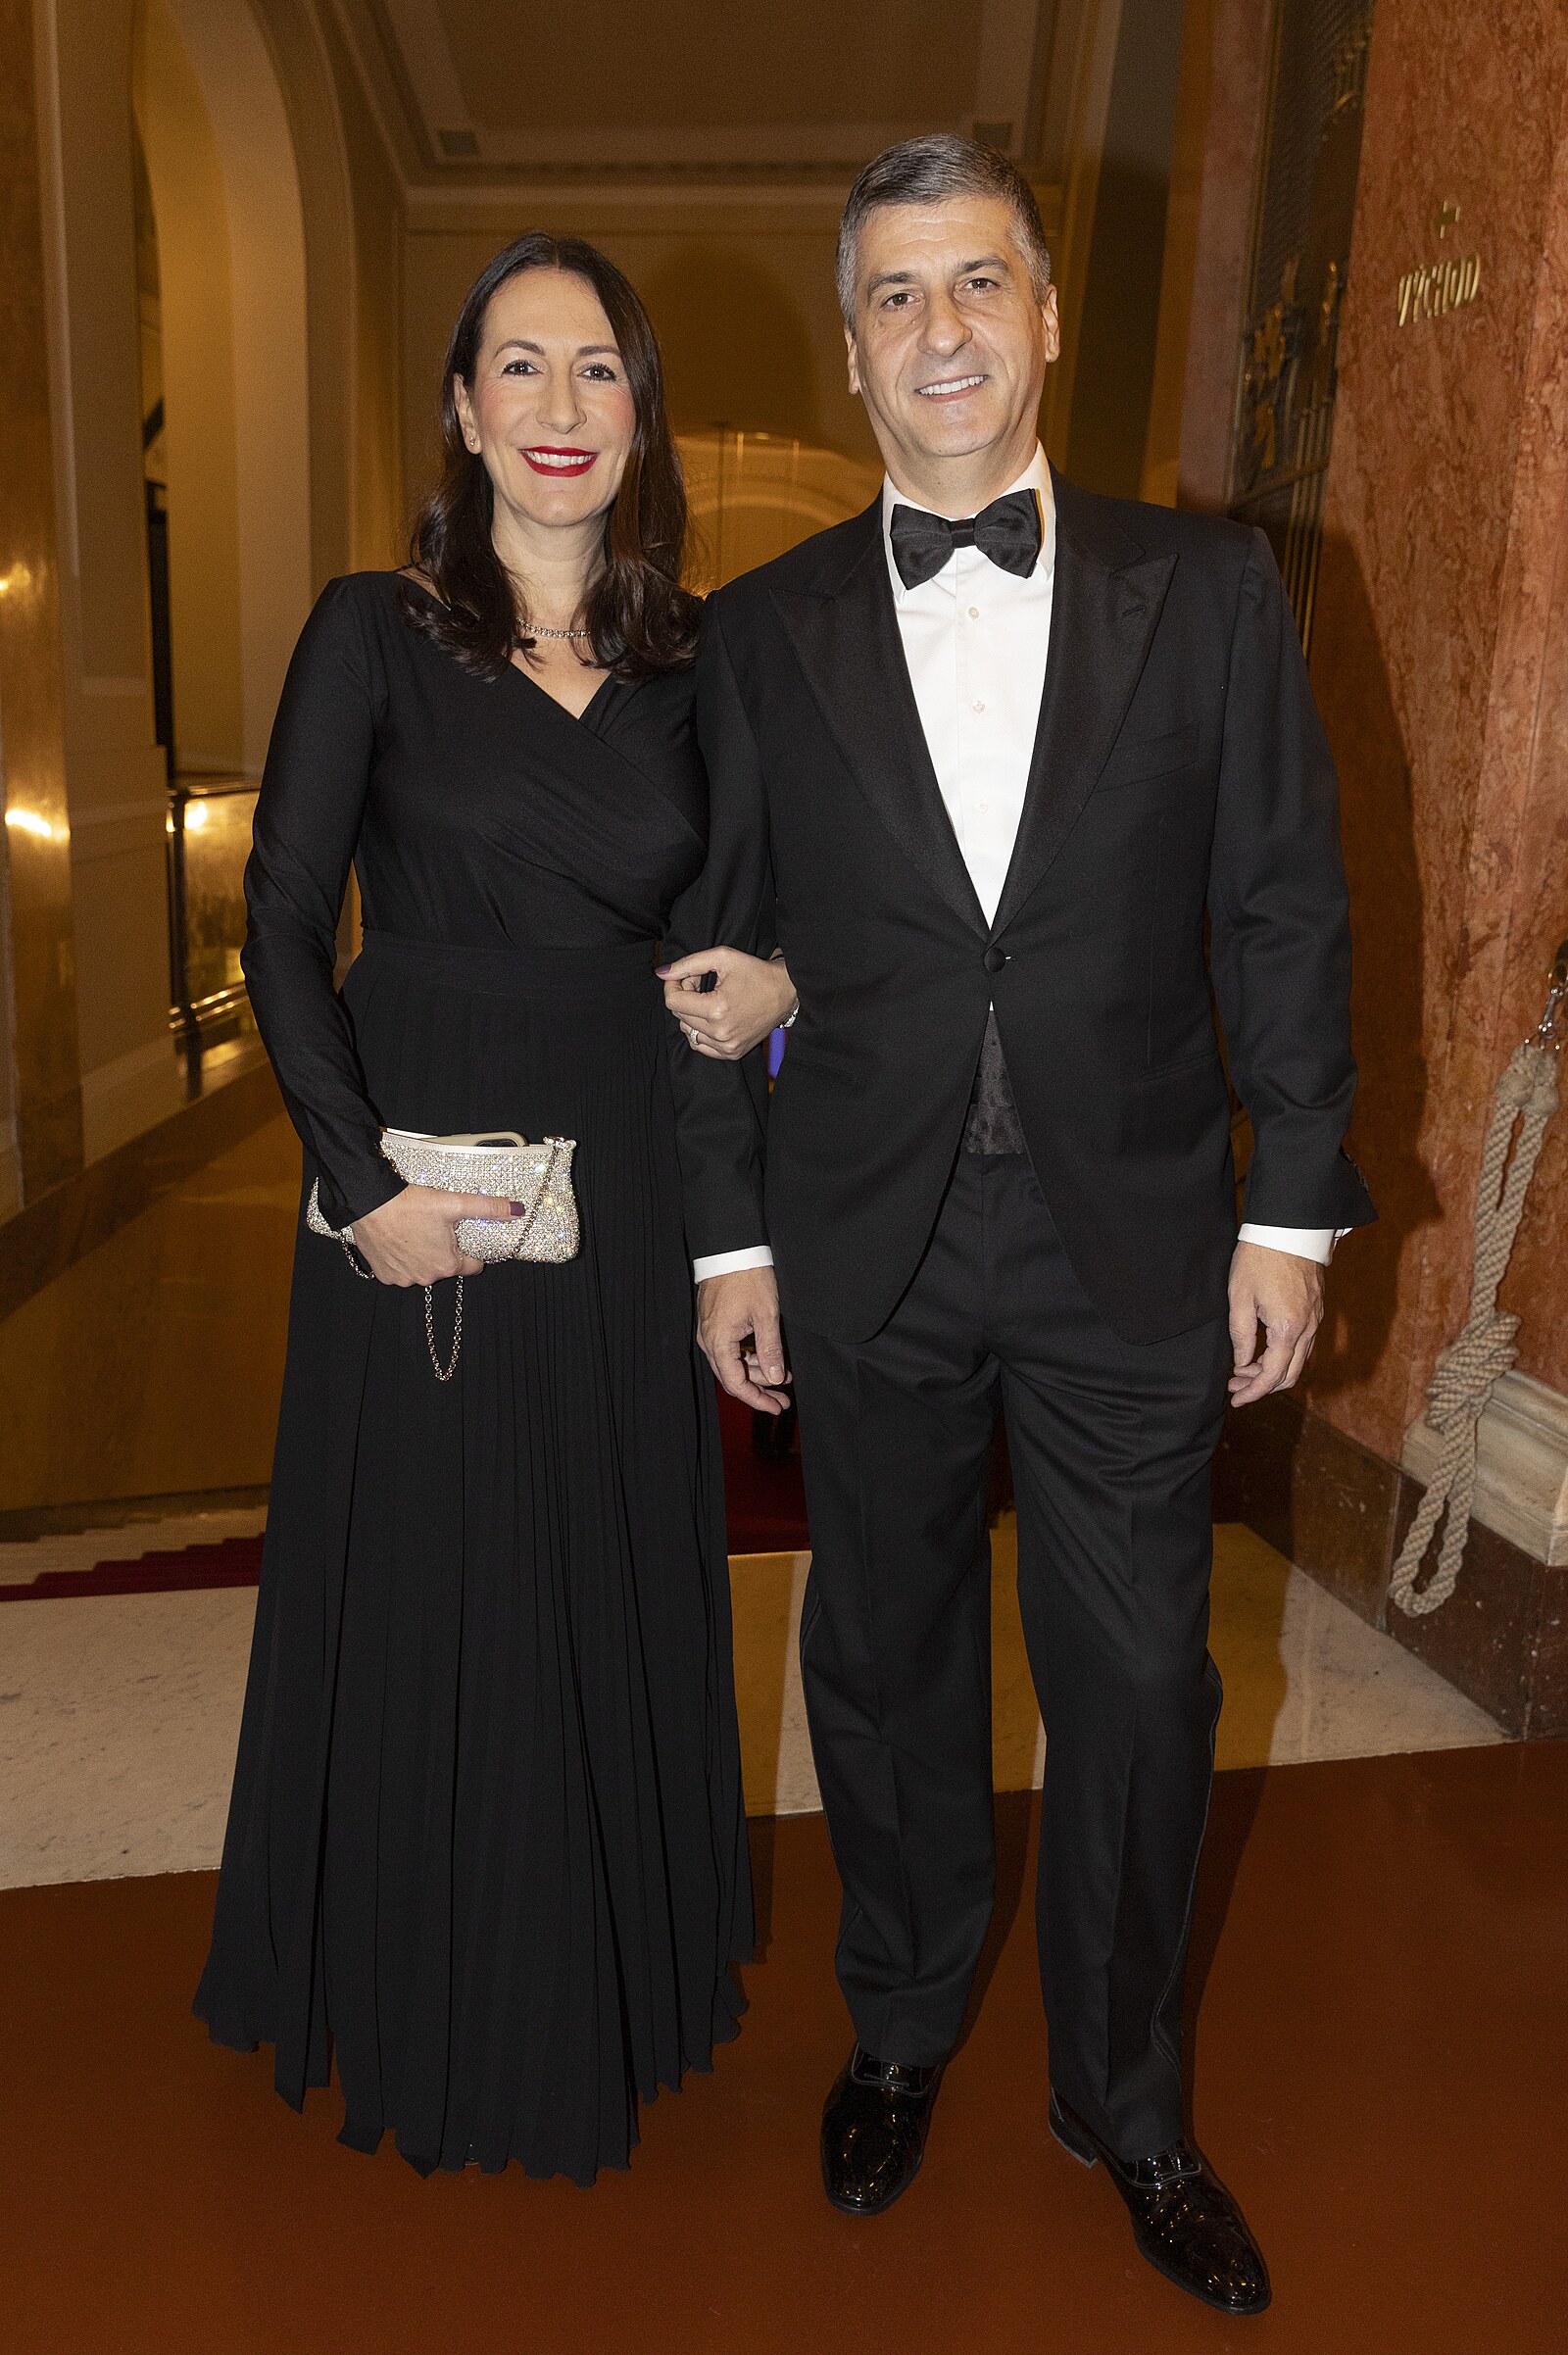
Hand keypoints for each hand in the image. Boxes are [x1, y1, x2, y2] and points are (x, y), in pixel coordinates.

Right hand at [350, 1186, 513, 1285]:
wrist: (370, 1203)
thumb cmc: (410, 1205)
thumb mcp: (454, 1204)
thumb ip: (487, 1208)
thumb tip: (516, 1211)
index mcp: (447, 1265)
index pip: (473, 1266)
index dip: (471, 1250)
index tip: (463, 1237)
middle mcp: (426, 1277)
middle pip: (446, 1267)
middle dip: (444, 1250)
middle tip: (435, 1228)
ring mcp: (404, 1279)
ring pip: (423, 1269)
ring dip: (422, 1255)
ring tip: (415, 1231)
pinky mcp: (386, 1275)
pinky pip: (401, 1270)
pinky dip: (403, 1259)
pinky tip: (399, 1240)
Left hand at [657, 945, 796, 1059]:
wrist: (786, 992)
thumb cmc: (755, 972)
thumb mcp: (722, 958)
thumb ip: (688, 964)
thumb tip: (661, 973)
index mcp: (717, 1009)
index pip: (673, 1001)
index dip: (674, 985)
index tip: (685, 976)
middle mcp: (720, 1032)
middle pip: (679, 1015)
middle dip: (685, 996)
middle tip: (701, 984)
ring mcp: (727, 1046)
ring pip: (687, 1031)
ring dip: (692, 1014)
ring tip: (710, 1000)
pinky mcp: (732, 1053)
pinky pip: (700, 1045)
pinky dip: (701, 1031)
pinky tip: (714, 1017)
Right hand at [696, 1267, 790, 1415]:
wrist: (730, 1249)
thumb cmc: (747, 1277)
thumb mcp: (766, 1315)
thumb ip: (770, 1350)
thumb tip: (774, 1378)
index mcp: (719, 1342)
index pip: (736, 1384)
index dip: (757, 1399)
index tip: (776, 1406)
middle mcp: (708, 1340)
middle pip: (731, 1378)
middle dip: (758, 1390)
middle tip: (782, 1398)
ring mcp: (709, 1331)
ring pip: (731, 1364)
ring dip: (755, 1372)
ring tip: (782, 1375)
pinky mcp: (714, 1323)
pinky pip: (729, 1349)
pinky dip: (747, 1356)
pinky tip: (767, 1357)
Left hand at [1227, 1239, 1325, 1404]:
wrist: (1289, 1227)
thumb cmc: (1259, 1258)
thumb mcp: (1239, 1297)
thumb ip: (1241, 1335)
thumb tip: (1242, 1362)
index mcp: (1288, 1329)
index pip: (1272, 1375)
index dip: (1252, 1392)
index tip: (1235, 1399)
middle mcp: (1308, 1328)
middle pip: (1290, 1375)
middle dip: (1261, 1386)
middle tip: (1235, 1385)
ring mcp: (1316, 1318)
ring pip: (1298, 1360)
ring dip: (1272, 1371)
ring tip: (1243, 1369)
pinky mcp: (1316, 1308)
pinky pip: (1303, 1344)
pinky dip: (1284, 1355)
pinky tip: (1262, 1350)